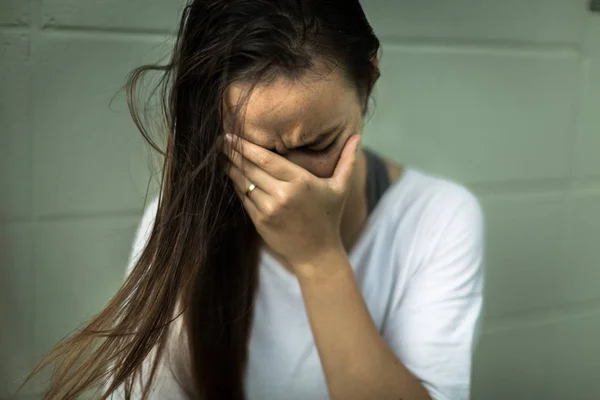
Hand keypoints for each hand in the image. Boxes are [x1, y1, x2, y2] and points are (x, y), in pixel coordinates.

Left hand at [221, 132, 360, 267]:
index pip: (266, 159)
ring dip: (230, 169)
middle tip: (220, 141)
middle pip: (250, 168)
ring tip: (221, 156)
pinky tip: (231, 176)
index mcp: (300, 182)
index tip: (230, 135)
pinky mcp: (260, 222)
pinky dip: (236, 186)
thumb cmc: (329, 217)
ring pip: (243, 183)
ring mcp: (269, 209)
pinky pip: (243, 199)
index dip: (245, 147)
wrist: (317, 253)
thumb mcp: (340, 188)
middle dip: (233, 154)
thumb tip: (357, 135)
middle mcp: (282, 194)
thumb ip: (347, 160)